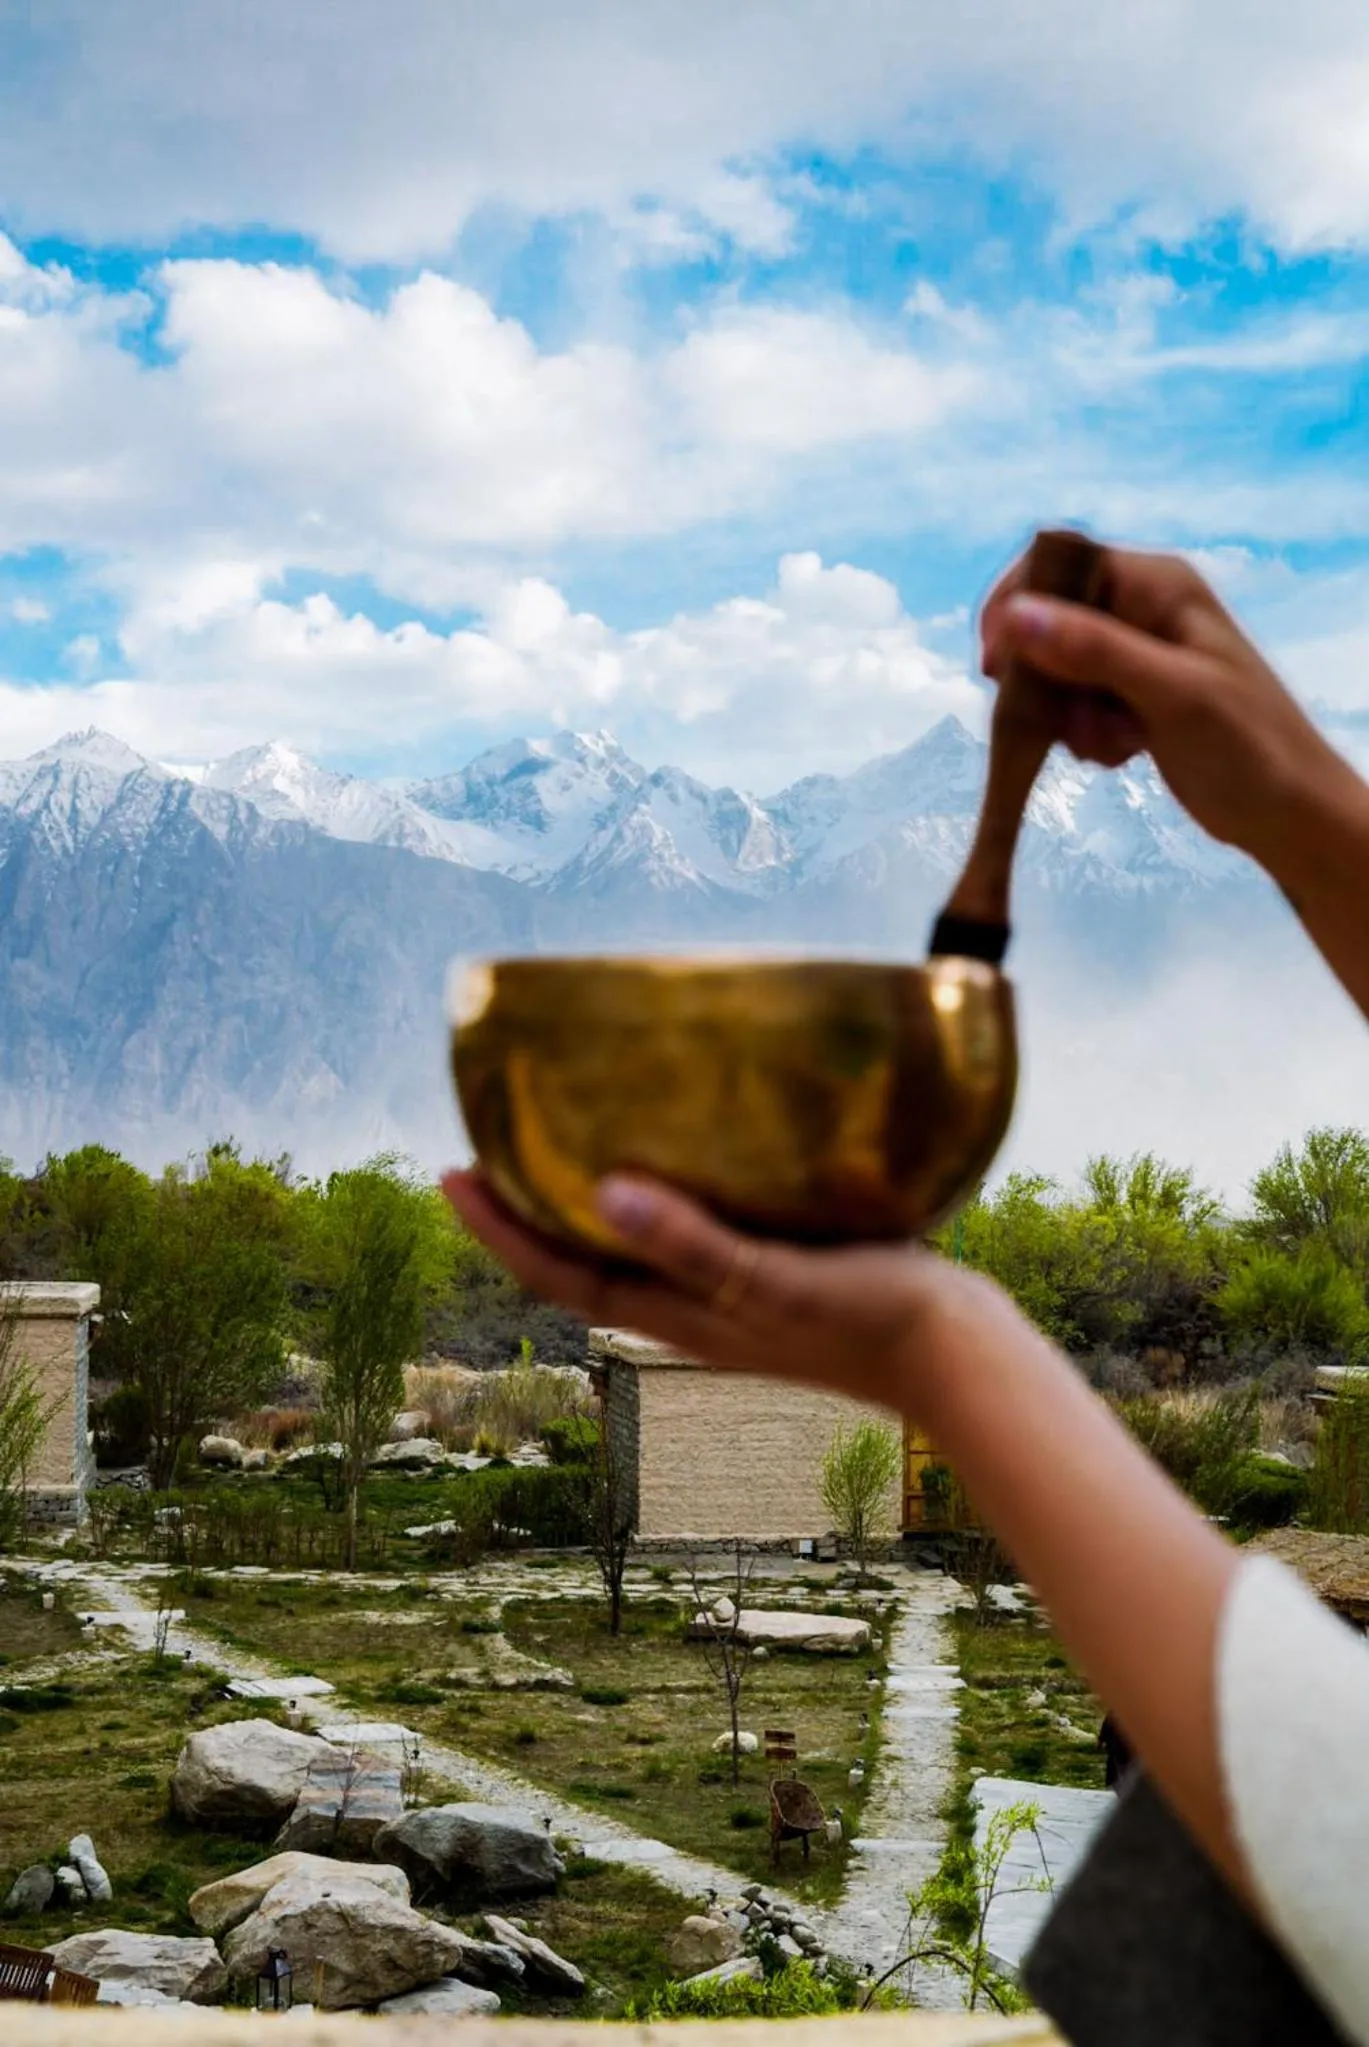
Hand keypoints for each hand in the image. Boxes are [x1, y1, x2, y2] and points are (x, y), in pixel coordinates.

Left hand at [441, 1168, 1017, 1415]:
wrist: (962, 1358)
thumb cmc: (872, 1317)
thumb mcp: (774, 1278)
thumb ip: (694, 1240)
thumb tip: (602, 1194)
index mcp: (682, 1314)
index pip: (563, 1273)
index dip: (501, 1229)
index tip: (451, 1172)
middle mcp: (695, 1309)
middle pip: (585, 1264)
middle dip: (528, 1214)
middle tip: (486, 1150)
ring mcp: (735, 1296)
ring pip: (634, 1250)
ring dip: (585, 1205)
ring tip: (560, 1145)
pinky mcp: (775, 1274)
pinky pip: (690, 1233)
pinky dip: (658, 1198)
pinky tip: (680, 1155)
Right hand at [981, 540, 1342, 863]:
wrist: (1286, 812)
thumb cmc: (1245, 745)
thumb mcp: (1169, 693)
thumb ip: (1094, 651)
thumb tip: (1016, 618)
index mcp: (1157, 585)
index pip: (1061, 564)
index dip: (1018, 607)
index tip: (996, 667)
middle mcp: (1143, 608)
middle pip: (1051, 620)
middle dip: (1045, 676)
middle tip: (1061, 723)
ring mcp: (1137, 653)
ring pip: (1058, 669)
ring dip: (1066, 714)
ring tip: (1110, 745)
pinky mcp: (1132, 695)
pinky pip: (1077, 701)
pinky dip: (1085, 732)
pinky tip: (1120, 753)